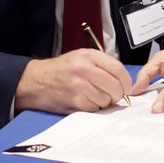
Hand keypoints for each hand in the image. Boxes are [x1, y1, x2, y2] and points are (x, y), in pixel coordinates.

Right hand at [14, 49, 131, 113]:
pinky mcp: (75, 101)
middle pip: (115, 86)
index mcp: (89, 56)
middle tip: (112, 95)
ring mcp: (80, 86)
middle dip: (117, 94)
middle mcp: (85, 69)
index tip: (127, 87)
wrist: (36, 81)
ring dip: (104, 101)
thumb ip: (102, 64)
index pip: (118, 69)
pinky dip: (94, 108)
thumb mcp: (81, 57)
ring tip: (94, 96)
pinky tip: (85, 101)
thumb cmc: (61, 69)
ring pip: (106, 99)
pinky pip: (95, 108)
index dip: (126, 81)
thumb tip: (123, 80)